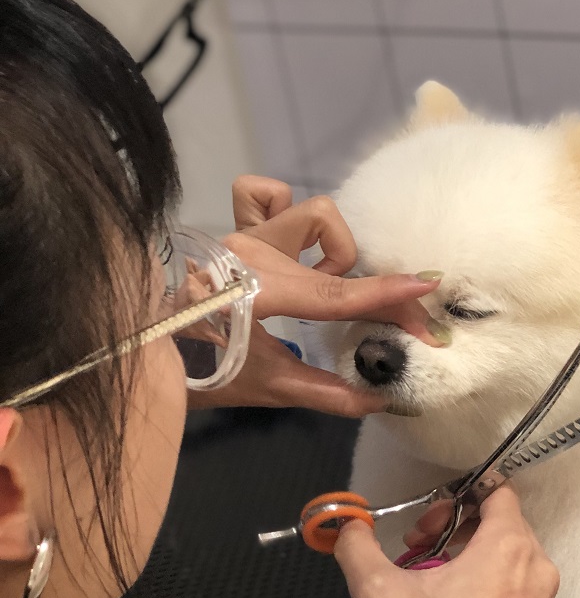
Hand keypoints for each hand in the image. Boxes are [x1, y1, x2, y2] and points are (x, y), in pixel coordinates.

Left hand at [189, 176, 442, 416]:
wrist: (138, 346)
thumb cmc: (196, 370)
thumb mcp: (263, 387)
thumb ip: (325, 393)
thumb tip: (379, 401)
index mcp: (254, 292)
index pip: (333, 293)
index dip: (383, 295)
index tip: (424, 289)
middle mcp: (248, 252)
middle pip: (333, 250)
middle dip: (365, 282)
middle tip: (373, 317)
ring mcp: (239, 235)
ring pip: (304, 209)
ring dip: (325, 244)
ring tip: (319, 283)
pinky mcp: (234, 229)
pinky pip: (264, 196)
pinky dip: (283, 210)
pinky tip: (289, 248)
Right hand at [334, 489, 558, 597]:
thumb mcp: (378, 591)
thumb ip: (356, 547)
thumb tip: (346, 527)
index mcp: (509, 547)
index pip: (498, 490)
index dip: (458, 494)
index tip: (427, 518)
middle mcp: (537, 569)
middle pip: (501, 522)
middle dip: (455, 526)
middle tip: (417, 548)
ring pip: (508, 557)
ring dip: (468, 556)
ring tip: (427, 582)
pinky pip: (514, 589)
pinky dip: (485, 586)